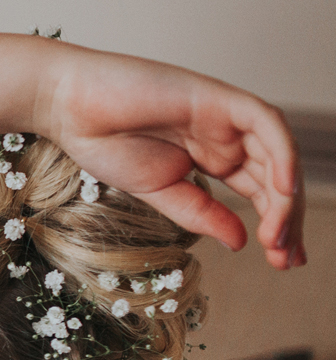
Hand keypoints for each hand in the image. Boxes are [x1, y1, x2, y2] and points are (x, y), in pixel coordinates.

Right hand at [41, 46, 305, 269]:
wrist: (70, 108)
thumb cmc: (104, 142)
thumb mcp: (159, 191)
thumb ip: (200, 213)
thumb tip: (242, 242)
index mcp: (213, 157)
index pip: (260, 192)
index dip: (277, 226)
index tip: (284, 262)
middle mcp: (227, 136)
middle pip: (276, 178)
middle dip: (287, 219)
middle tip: (288, 259)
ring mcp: (225, 116)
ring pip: (278, 155)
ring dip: (286, 197)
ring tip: (280, 237)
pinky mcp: (219, 97)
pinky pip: (266, 123)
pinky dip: (281, 154)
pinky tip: (283, 189)